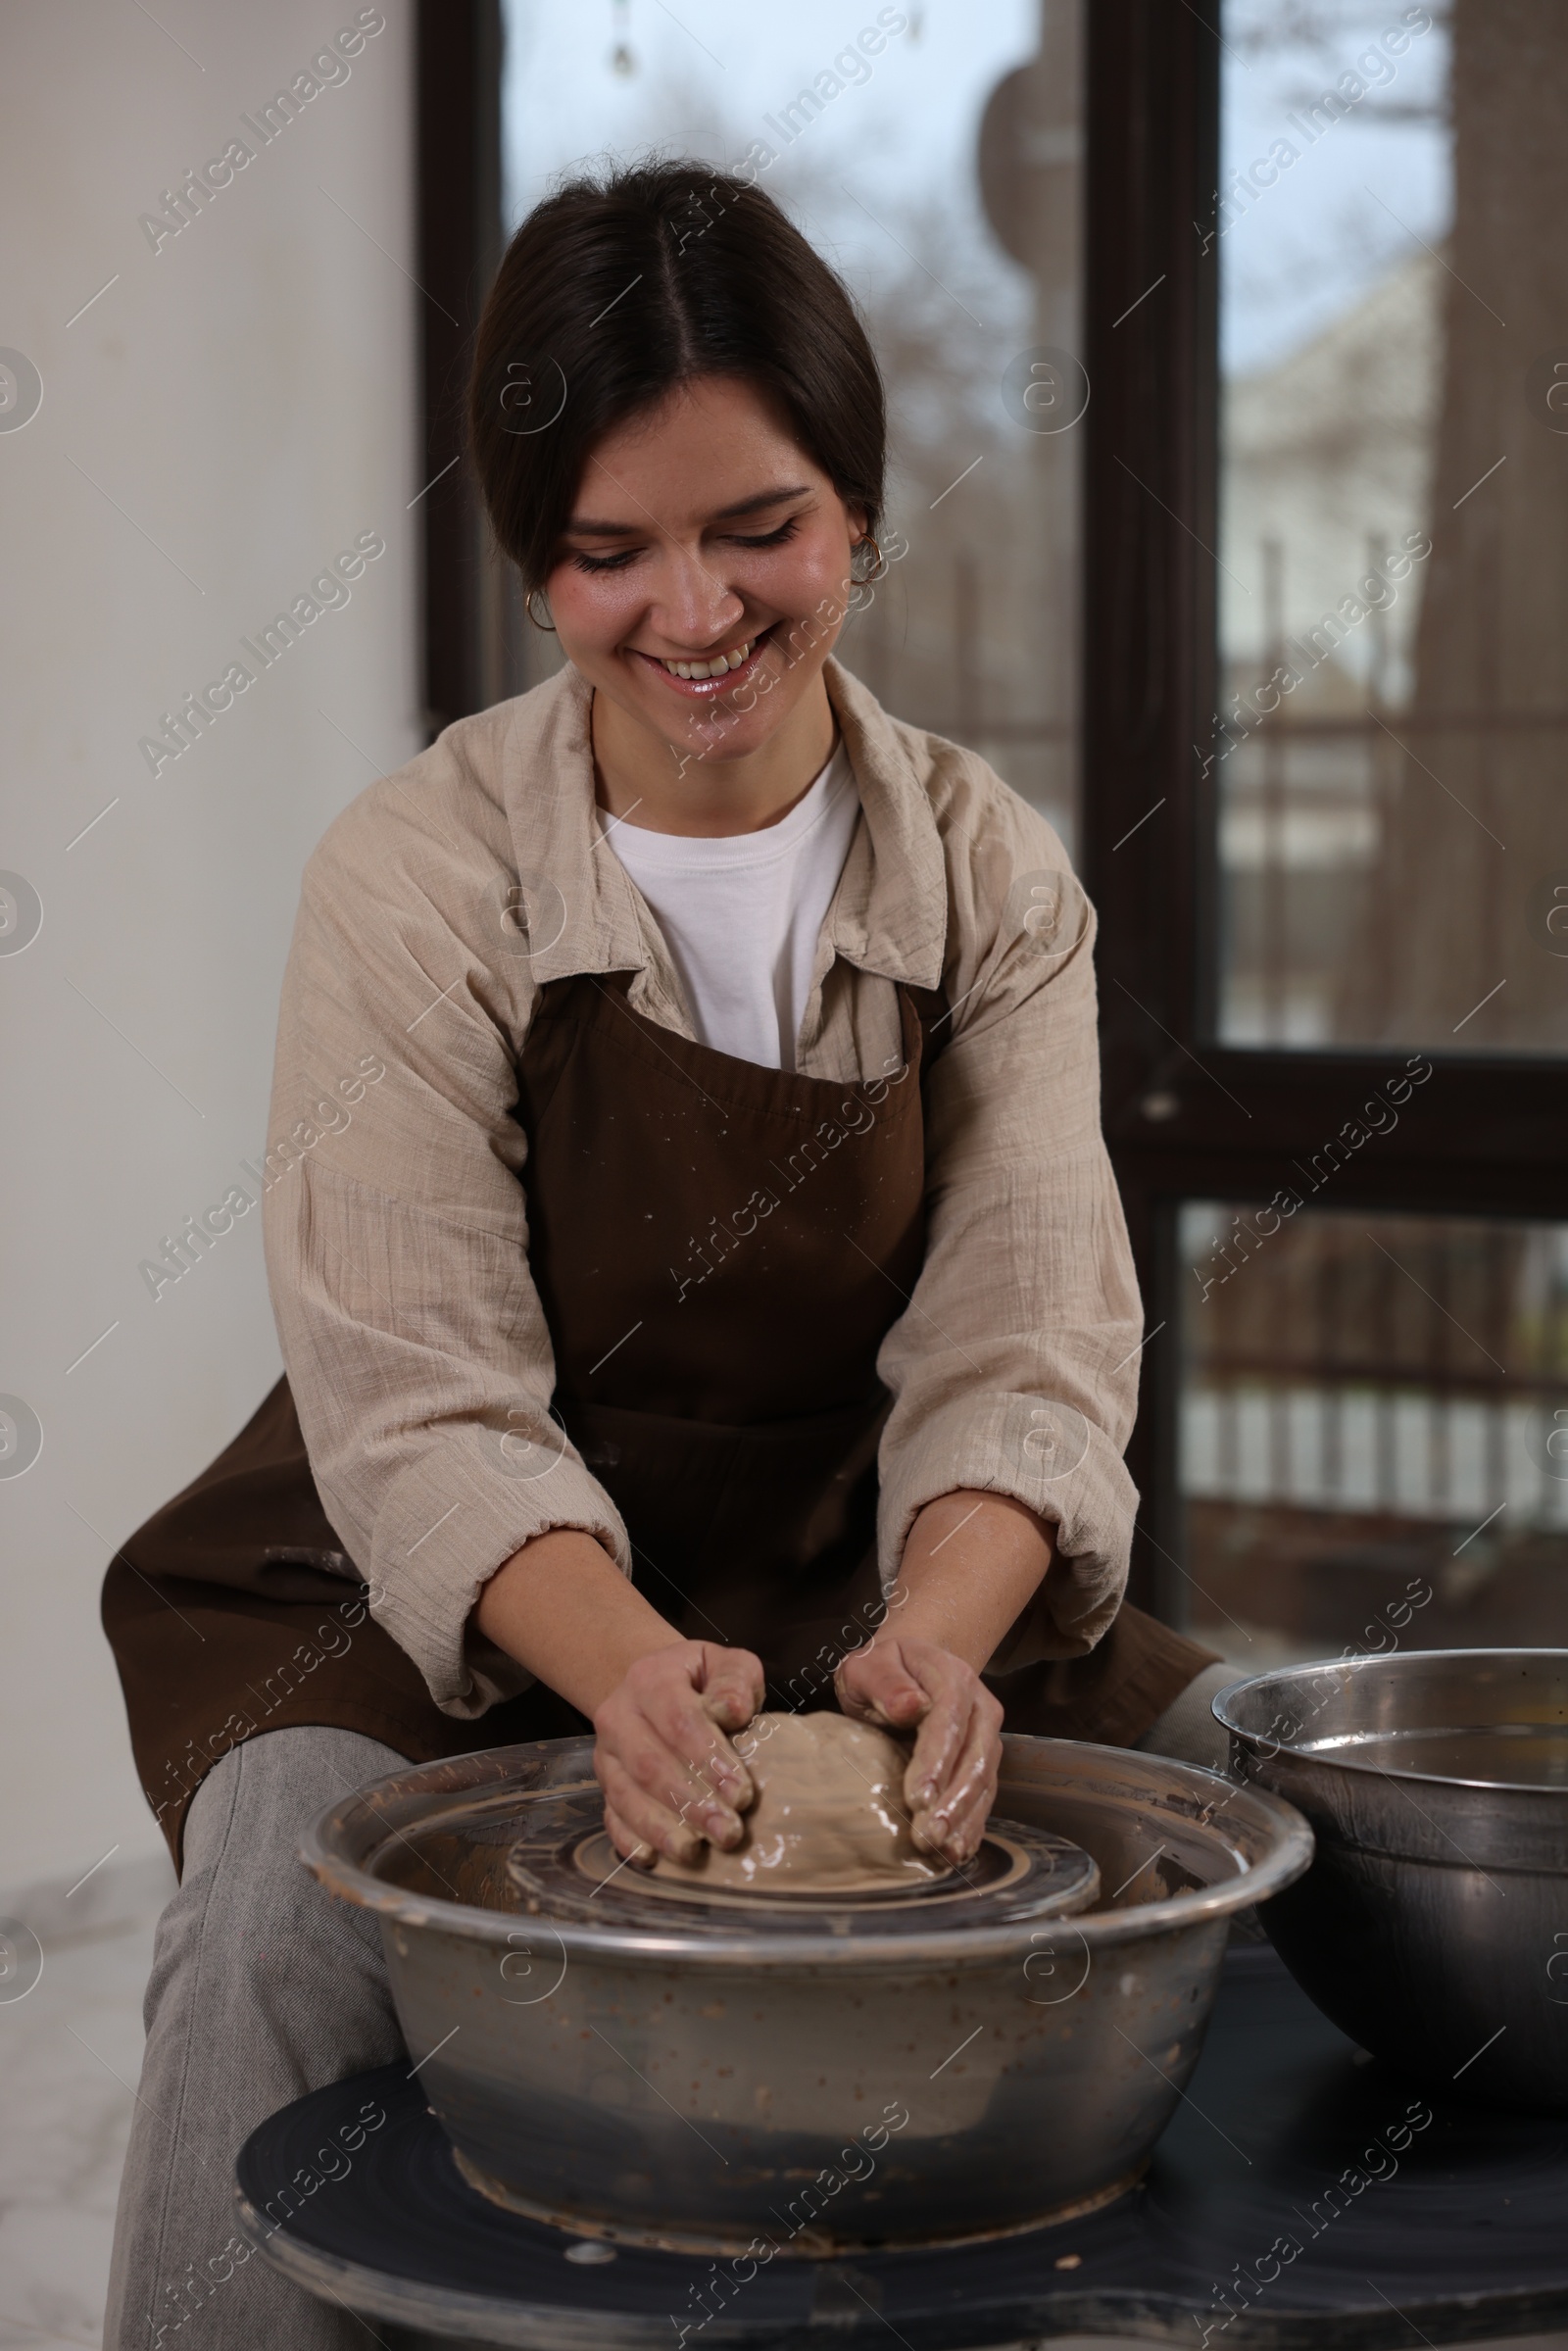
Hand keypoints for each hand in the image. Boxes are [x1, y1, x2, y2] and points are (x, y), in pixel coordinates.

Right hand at [593, 1640, 764, 1867]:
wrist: (656, 1684)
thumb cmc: (702, 1681)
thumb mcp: (725, 1664)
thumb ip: (734, 1681)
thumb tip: (733, 1711)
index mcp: (650, 1678)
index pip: (678, 1720)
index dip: (708, 1758)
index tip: (742, 1793)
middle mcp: (618, 1715)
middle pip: (649, 1764)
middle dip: (690, 1803)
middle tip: (728, 1832)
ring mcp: (606, 1753)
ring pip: (625, 1795)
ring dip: (661, 1828)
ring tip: (695, 1853)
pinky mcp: (604, 1783)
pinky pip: (610, 1815)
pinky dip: (629, 1839)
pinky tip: (653, 1858)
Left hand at [834, 1636, 1002, 1863]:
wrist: (909, 1666)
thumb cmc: (883, 1668)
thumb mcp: (870, 1665)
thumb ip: (886, 1682)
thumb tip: (909, 1707)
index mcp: (953, 1677)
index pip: (948, 1722)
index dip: (936, 1761)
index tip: (917, 1797)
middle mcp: (980, 1707)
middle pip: (975, 1757)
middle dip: (953, 1802)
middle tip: (928, 1836)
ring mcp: (986, 1736)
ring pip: (985, 1782)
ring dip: (964, 1820)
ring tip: (943, 1851)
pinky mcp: (984, 1760)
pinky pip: (984, 1795)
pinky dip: (971, 1825)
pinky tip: (957, 1850)